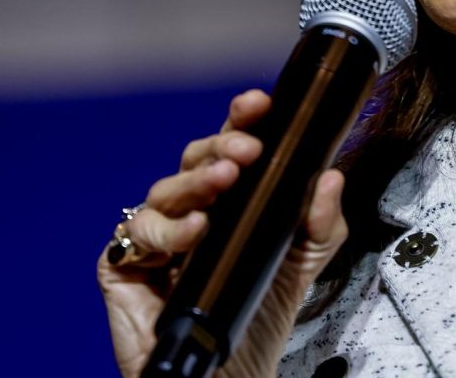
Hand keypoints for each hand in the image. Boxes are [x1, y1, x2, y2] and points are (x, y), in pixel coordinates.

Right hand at [98, 89, 348, 377]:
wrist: (231, 377)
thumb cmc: (258, 315)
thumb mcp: (304, 264)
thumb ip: (320, 222)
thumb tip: (331, 178)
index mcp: (228, 199)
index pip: (230, 148)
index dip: (240, 121)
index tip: (259, 104)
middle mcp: (189, 210)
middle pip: (194, 161)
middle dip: (220, 147)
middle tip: (248, 150)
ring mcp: (155, 236)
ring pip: (165, 191)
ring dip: (195, 182)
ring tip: (225, 182)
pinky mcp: (124, 266)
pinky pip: (137, 234)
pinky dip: (168, 230)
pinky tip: (196, 232)